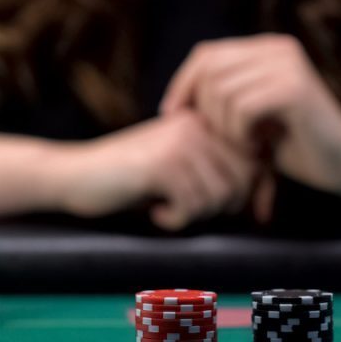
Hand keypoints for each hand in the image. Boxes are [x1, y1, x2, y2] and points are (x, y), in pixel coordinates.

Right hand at [61, 110, 255, 230]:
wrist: (75, 174)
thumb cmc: (132, 179)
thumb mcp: (182, 170)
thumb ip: (220, 174)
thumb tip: (265, 207)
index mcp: (204, 121)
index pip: (257, 160)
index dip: (255, 193)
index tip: (242, 213)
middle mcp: (196, 125)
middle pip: (243, 179)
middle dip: (225, 206)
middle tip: (191, 210)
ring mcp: (178, 142)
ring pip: (220, 195)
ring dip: (197, 214)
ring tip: (171, 210)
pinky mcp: (161, 164)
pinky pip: (192, 205)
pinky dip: (177, 220)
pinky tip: (158, 213)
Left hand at [160, 34, 340, 194]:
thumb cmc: (296, 146)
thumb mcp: (252, 117)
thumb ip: (222, 98)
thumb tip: (174, 99)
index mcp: (269, 48)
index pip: (207, 53)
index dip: (183, 84)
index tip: (173, 116)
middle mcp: (279, 48)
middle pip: (209, 69)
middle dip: (203, 109)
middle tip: (223, 139)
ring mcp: (288, 65)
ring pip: (221, 90)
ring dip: (224, 127)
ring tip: (246, 145)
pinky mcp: (293, 89)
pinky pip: (241, 107)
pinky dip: (240, 134)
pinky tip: (259, 147)